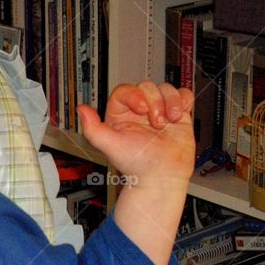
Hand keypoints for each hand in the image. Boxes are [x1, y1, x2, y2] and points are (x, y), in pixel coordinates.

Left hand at [78, 81, 194, 188]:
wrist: (162, 177)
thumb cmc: (137, 166)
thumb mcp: (110, 147)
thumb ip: (93, 129)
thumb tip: (81, 109)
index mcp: (121, 115)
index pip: (125, 91)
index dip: (134, 94)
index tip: (142, 107)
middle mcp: (140, 111)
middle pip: (147, 86)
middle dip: (155, 101)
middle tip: (157, 123)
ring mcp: (159, 112)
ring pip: (165, 88)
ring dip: (170, 101)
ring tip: (170, 121)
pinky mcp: (177, 115)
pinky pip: (182, 95)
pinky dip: (183, 100)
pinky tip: (179, 116)